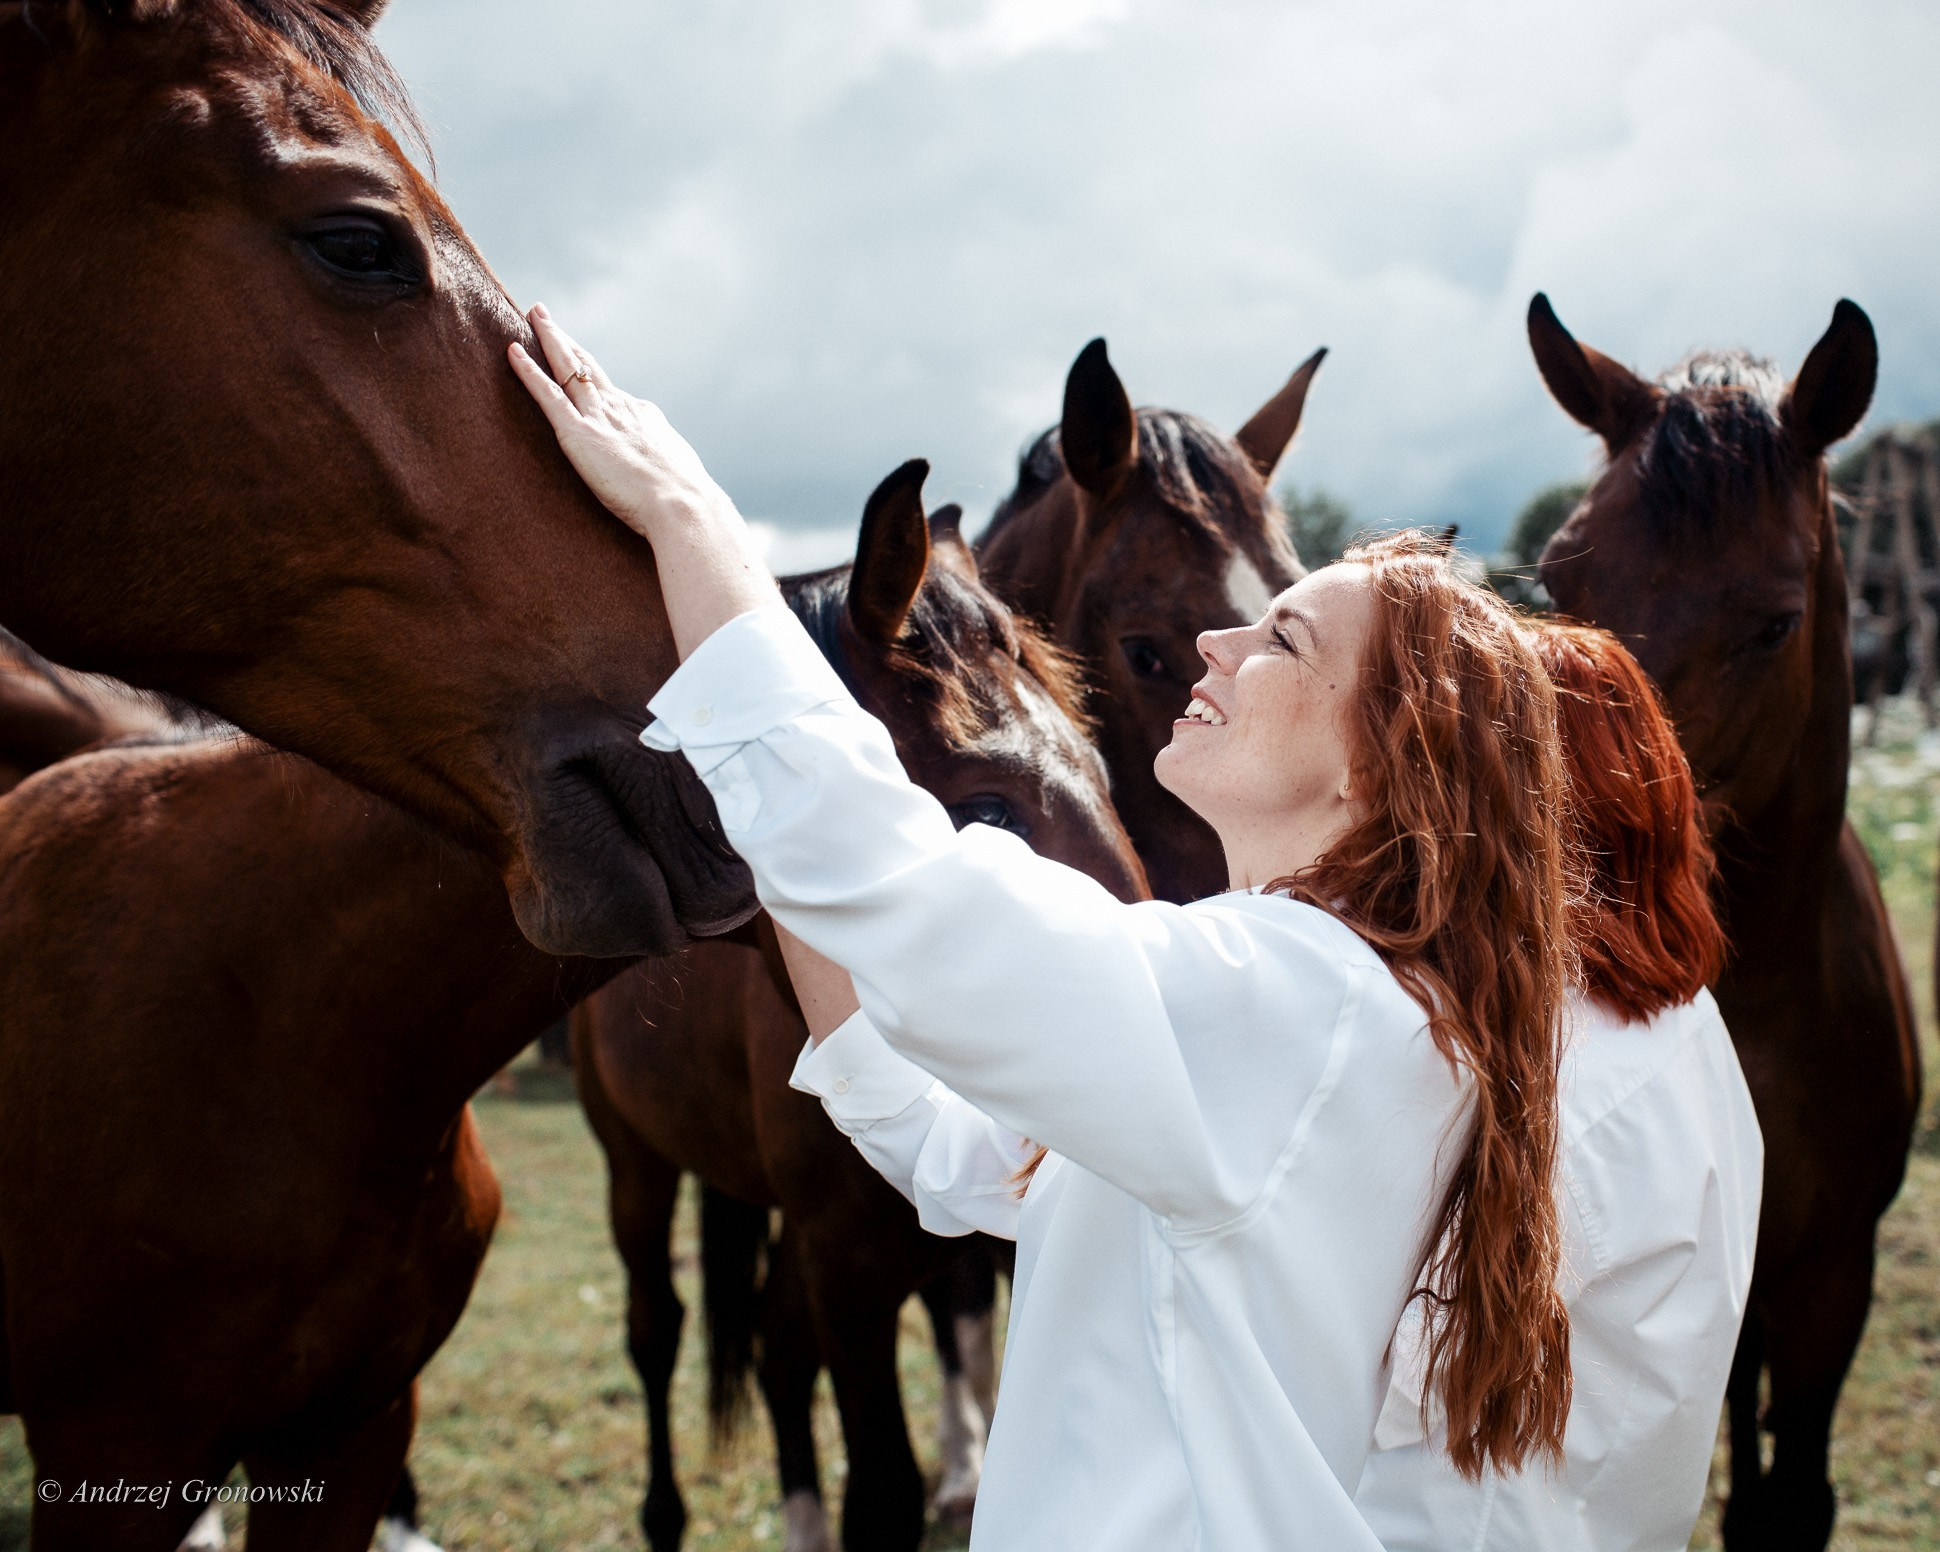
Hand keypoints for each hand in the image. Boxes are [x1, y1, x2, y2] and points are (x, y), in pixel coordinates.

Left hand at [509, 304, 730, 541]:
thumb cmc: (685, 501)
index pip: (612, 392)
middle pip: (586, 365)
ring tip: (533, 314)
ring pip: (568, 368)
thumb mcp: (678, 472)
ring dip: (549, 338)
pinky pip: (548, 395)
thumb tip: (664, 470)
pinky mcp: (579, 434)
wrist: (683, 504)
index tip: (577, 359)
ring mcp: (599, 417)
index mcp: (645, 417)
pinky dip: (528, 371)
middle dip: (565, 339)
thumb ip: (661, 463)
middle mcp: (621, 408)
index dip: (590, 373)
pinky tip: (512, 351)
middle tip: (544, 315)